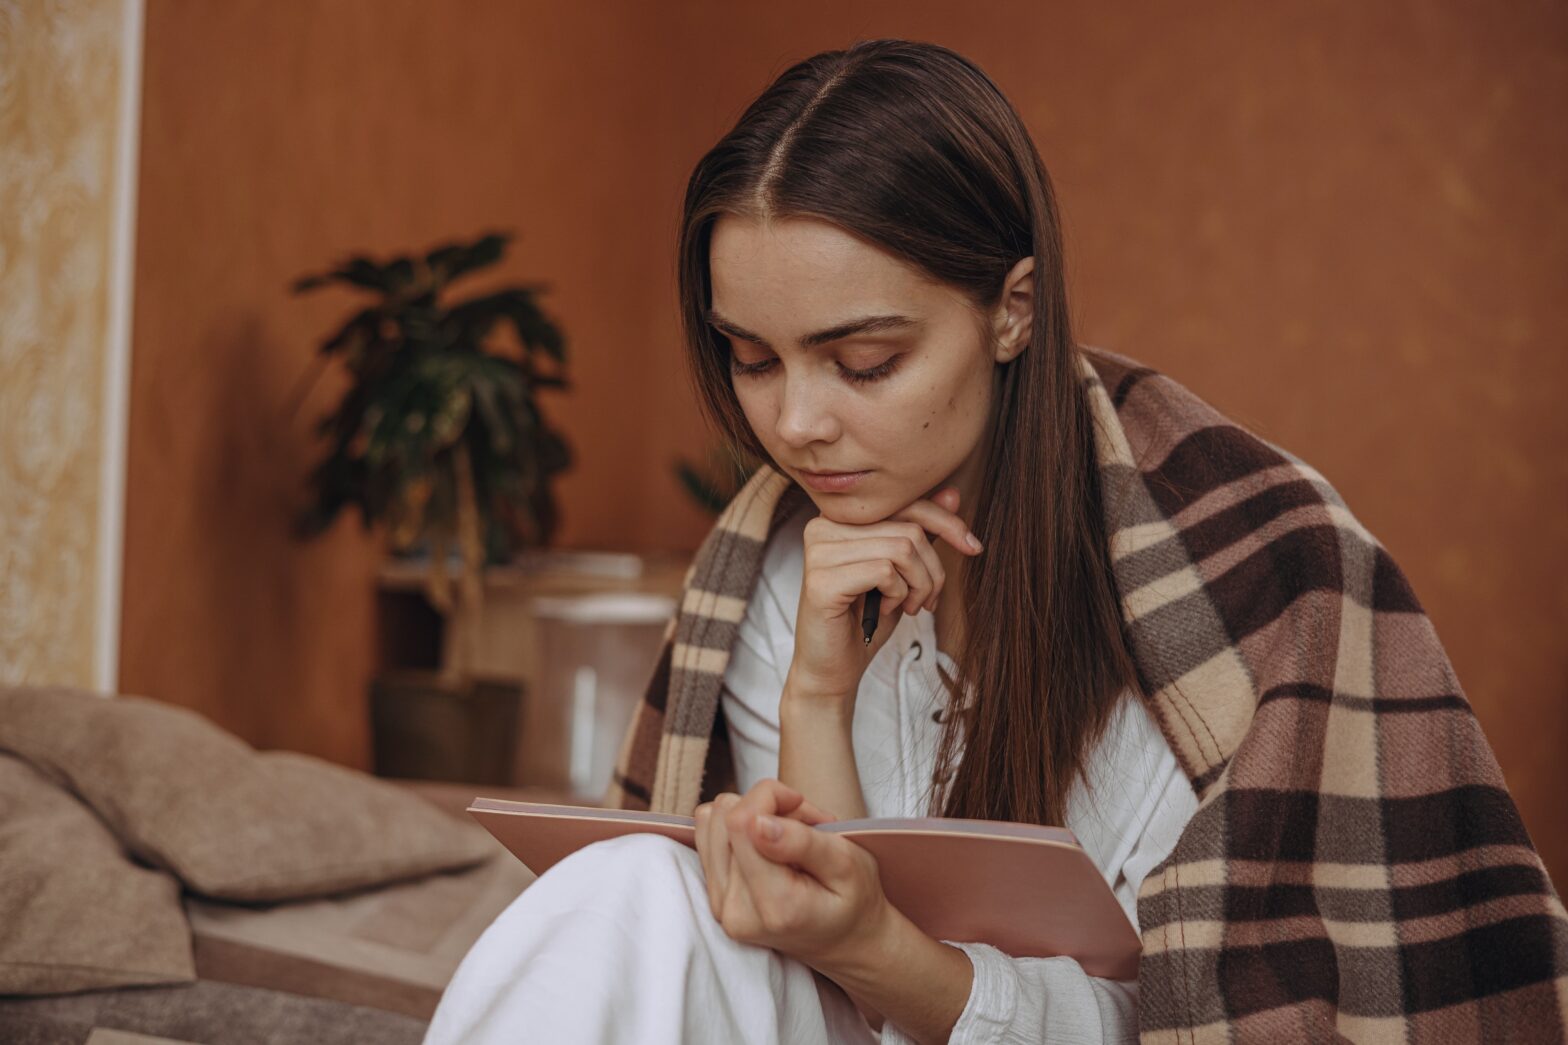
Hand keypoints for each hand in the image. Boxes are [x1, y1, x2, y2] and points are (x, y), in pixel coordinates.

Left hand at [694, 779, 836, 935]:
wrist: (844, 940)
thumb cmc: (854, 901)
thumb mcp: (849, 865)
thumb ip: (802, 843)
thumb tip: (756, 822)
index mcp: (774, 905)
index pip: (741, 822)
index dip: (771, 797)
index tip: (802, 807)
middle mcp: (736, 910)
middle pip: (725, 817)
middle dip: (766, 806)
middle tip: (803, 826)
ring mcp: (720, 905)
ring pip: (711, 821)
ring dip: (751, 815)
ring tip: (786, 834)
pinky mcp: (714, 896)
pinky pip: (707, 837)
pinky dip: (738, 828)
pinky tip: (767, 843)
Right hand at [787, 485, 981, 703]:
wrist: (833, 668)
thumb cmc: (866, 619)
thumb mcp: (901, 570)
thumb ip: (919, 532)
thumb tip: (952, 493)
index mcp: (839, 516)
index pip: (904, 502)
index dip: (946, 522)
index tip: (973, 547)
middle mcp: (822, 526)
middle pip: (908, 527)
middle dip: (933, 569)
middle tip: (926, 600)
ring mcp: (819, 552)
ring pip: (902, 549)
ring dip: (919, 585)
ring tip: (908, 606)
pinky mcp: (821, 581)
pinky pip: (885, 571)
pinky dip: (899, 594)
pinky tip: (886, 609)